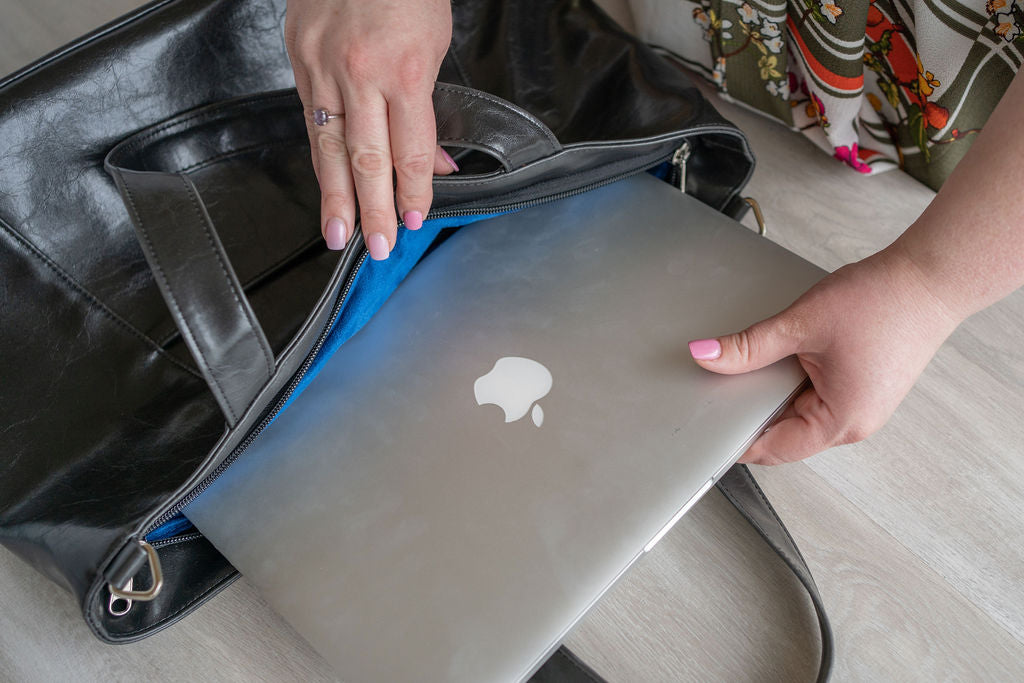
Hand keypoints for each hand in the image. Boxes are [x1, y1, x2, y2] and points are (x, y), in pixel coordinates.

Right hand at [285, 0, 456, 258]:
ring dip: (336, 198)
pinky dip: (319, 159)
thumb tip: (434, 162)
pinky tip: (324, 185)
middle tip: (378, 247)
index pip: (410, 150)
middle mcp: (360, 74)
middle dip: (374, 210)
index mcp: (404, 70)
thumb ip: (429, 110)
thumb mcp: (436, 44)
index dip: (413, 191)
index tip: (414, 220)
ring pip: (329, 147)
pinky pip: (311, 121)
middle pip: (366, 159)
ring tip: (339, 234)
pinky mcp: (300, 60)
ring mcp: (323, 68)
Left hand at [687, 244, 960, 464]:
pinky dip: (796, 383)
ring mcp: (862, 408)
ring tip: (759, 365)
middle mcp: (855, 424)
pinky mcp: (864, 390)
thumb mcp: (801, 324)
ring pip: (801, 415)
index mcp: (842, 421)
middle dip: (754, 413)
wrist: (929, 278)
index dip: (737, 440)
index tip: (708, 428)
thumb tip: (707, 356)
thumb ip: (749, 346)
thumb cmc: (883, 301)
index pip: (774, 449)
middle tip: (723, 387)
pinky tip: (788, 359)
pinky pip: (818, 398)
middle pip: (786, 434)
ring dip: (777, 395)